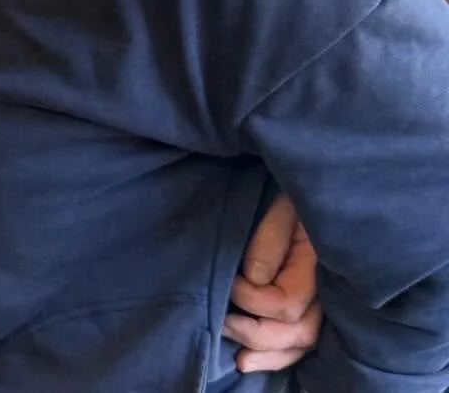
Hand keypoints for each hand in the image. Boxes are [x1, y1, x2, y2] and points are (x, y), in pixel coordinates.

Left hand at [225, 192, 322, 372]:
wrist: (311, 189)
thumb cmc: (293, 194)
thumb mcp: (282, 206)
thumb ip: (270, 241)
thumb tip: (254, 278)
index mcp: (318, 266)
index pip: (288, 304)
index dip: (253, 299)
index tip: (230, 280)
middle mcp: (327, 292)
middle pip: (298, 333)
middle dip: (257, 334)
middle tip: (223, 322)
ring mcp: (324, 302)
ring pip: (302, 345)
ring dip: (268, 355)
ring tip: (239, 360)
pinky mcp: (313, 305)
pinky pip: (302, 342)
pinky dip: (279, 356)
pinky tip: (253, 360)